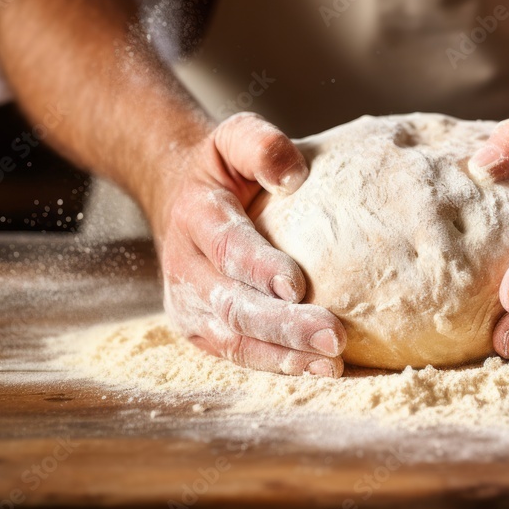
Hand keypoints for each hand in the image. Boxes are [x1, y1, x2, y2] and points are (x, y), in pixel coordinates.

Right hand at [152, 112, 345, 375]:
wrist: (174, 194)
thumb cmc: (219, 168)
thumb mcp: (233, 137)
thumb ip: (260, 145)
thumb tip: (294, 175)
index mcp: (195, 217)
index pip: (228, 248)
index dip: (259, 268)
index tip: (296, 284)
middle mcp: (186, 268)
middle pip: (235, 305)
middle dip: (284, 326)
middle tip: (333, 338)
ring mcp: (190, 305)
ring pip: (236, 340)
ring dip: (284, 357)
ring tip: (331, 365)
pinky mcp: (201, 330)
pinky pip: (240, 354)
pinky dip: (279, 366)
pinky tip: (320, 371)